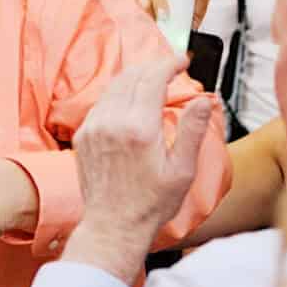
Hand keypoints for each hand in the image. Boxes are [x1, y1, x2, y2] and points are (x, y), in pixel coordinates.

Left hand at [72, 57, 222, 254]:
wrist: (113, 225)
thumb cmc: (150, 204)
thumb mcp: (182, 170)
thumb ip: (192, 130)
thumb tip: (202, 101)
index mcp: (139, 129)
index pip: (153, 79)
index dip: (169, 64)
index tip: (182, 60)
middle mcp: (112, 123)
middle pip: (132, 76)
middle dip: (153, 67)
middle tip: (170, 68)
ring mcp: (94, 128)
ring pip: (114, 87)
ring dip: (135, 77)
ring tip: (153, 80)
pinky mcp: (83, 136)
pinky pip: (101, 103)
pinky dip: (118, 94)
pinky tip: (130, 101)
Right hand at [133, 0, 211, 31]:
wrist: (179, 44)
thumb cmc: (185, 21)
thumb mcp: (199, 7)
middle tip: (166, 1)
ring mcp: (140, 1)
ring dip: (154, 7)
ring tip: (165, 18)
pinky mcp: (134, 15)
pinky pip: (135, 12)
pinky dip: (146, 16)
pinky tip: (153, 22)